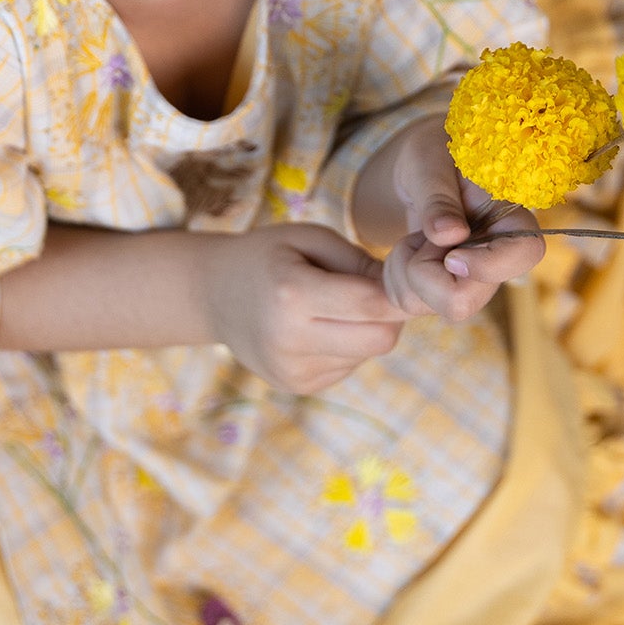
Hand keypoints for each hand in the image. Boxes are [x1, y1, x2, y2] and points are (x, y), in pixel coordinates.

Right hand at [199, 224, 408, 395]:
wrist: (213, 294)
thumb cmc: (268, 256)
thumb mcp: (310, 238)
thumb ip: (360, 262)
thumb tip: (407, 291)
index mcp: (291, 294)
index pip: (372, 304)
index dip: (402, 293)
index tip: (410, 279)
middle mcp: (289, 340)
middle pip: (380, 339)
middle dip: (390, 316)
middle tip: (378, 293)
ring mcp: (291, 370)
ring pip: (366, 354)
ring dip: (365, 330)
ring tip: (335, 307)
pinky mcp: (295, 386)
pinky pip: (347, 367)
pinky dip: (346, 346)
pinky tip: (319, 327)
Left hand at [374, 118, 543, 324]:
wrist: (424, 168)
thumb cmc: (433, 153)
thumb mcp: (429, 162)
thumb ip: (437, 196)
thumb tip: (448, 234)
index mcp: (510, 218)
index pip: (526, 254)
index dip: (487, 265)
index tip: (450, 251)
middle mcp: (497, 259)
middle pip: (464, 303)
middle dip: (424, 274)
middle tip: (422, 236)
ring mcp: (472, 280)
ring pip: (430, 307)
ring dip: (407, 272)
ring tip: (416, 235)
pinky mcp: (444, 290)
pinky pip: (407, 304)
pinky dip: (395, 279)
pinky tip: (409, 249)